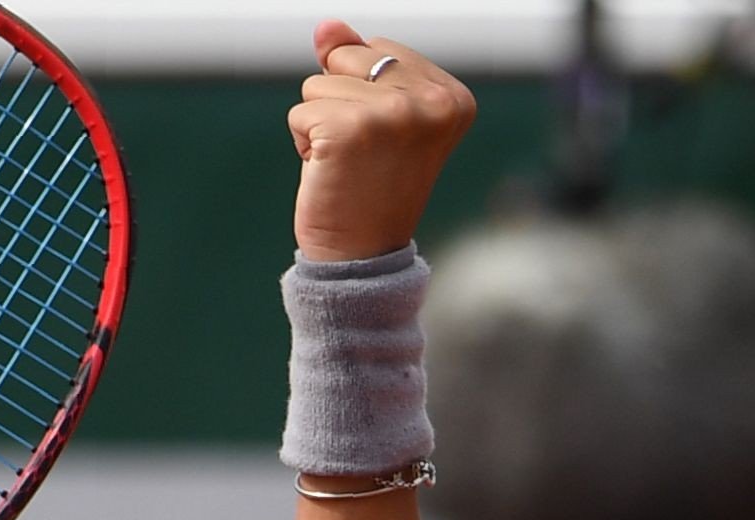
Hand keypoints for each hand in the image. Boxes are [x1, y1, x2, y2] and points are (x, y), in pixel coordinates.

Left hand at [289, 20, 475, 262]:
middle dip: (339, 102)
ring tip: (347, 164)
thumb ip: (357, 62)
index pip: (379, 50)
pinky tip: (330, 172)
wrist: (362, 258)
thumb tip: (326, 26)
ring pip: (318, 83)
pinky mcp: (350, 129)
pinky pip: (300, 111)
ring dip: (320, 124)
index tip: (386, 142)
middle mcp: (431, 102)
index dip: (365, 93)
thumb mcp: (375, 117)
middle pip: (347, 57)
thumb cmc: (370, 188)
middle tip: (362, 155)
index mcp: (453, 97)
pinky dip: (303, 142)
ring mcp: (393, 113)